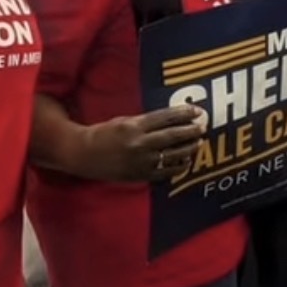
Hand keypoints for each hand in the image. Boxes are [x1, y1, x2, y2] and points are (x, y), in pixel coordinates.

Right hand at [78, 105, 204, 182]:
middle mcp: (139, 143)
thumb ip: (147, 121)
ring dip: (188, 149)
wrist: (83, 154)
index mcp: (135, 126)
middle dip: (190, 131)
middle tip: (202, 127)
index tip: (197, 111)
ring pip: (171, 155)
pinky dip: (177, 167)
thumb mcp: (125, 120)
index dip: (183, 114)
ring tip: (198, 143)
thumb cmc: (105, 133)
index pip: (165, 118)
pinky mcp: (139, 175)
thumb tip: (173, 119)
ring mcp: (140, 161)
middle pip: (172, 136)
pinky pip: (164, 172)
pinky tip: (186, 162)